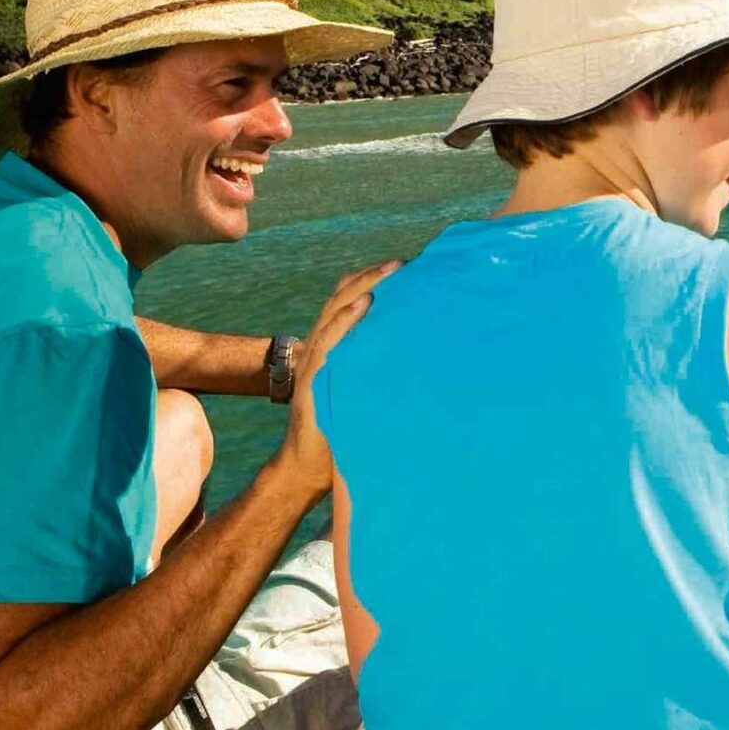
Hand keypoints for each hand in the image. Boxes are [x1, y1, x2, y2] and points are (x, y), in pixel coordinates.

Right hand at [273, 259, 400, 494]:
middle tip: (404, 262)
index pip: (349, 301)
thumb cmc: (342, 433)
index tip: (404, 267)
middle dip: (373, 276)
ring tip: (390, 271)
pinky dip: (345, 321)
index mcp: (334, 347)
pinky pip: (328, 342)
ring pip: (336, 312)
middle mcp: (322, 347)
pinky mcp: (313, 378)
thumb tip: (420, 360)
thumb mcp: (363, 393)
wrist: (307, 467)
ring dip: (363, 288)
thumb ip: (378, 371)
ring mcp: (315, 360)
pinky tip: (364, 306)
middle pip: (343, 298)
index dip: (371, 280)